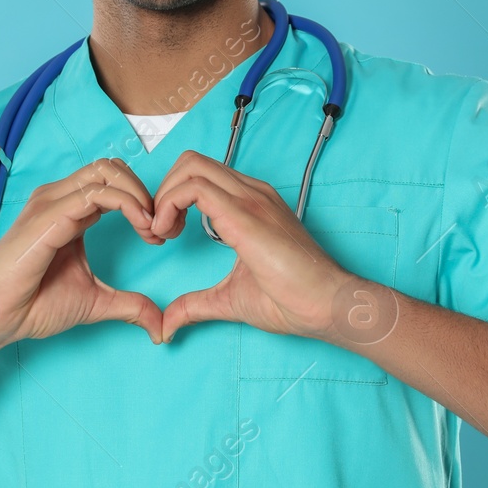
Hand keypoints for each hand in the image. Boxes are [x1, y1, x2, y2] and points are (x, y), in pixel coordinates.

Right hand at [0, 157, 164, 350]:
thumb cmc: (32, 305)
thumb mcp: (95, 302)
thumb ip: (129, 305)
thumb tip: (160, 324)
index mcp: (69, 210)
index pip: (112, 181)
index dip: (142, 201)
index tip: (158, 235)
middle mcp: (59, 198)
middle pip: (112, 167)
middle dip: (144, 191)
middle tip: (159, 228)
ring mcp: (52, 203)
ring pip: (106, 171)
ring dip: (139, 195)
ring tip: (151, 228)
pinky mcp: (48, 216)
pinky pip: (96, 194)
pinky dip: (127, 205)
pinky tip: (140, 228)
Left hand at [148, 150, 359, 343]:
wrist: (327, 305)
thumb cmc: (291, 300)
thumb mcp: (229, 299)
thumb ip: (195, 305)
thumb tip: (167, 325)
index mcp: (250, 204)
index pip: (200, 175)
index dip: (172, 198)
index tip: (165, 235)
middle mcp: (250, 192)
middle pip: (191, 162)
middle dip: (163, 191)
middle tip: (160, 231)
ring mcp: (250, 198)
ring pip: (190, 166)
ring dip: (163, 197)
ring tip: (163, 234)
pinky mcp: (245, 214)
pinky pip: (195, 187)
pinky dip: (169, 205)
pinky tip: (169, 235)